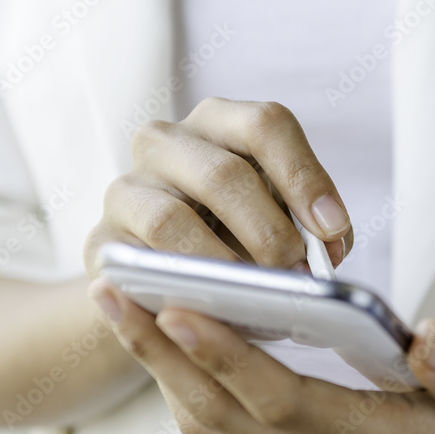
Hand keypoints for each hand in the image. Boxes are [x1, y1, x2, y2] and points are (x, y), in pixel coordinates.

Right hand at [83, 97, 352, 275]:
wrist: (169, 279)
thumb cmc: (239, 239)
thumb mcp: (281, 221)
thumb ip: (311, 230)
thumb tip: (328, 252)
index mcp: (222, 124)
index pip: (266, 125)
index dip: (304, 177)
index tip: (332, 228)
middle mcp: (168, 142)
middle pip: (224, 174)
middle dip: (269, 232)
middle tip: (297, 275)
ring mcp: (127, 186)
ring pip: (173, 219)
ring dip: (223, 265)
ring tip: (257, 297)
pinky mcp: (101, 238)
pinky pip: (139, 263)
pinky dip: (179, 288)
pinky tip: (211, 309)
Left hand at [88, 279, 434, 433]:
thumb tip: (432, 339)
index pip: (284, 401)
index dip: (226, 356)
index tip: (175, 306)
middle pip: (225, 418)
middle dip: (162, 355)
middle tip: (115, 294)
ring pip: (215, 432)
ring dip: (165, 373)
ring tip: (128, 311)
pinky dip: (191, 393)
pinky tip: (174, 351)